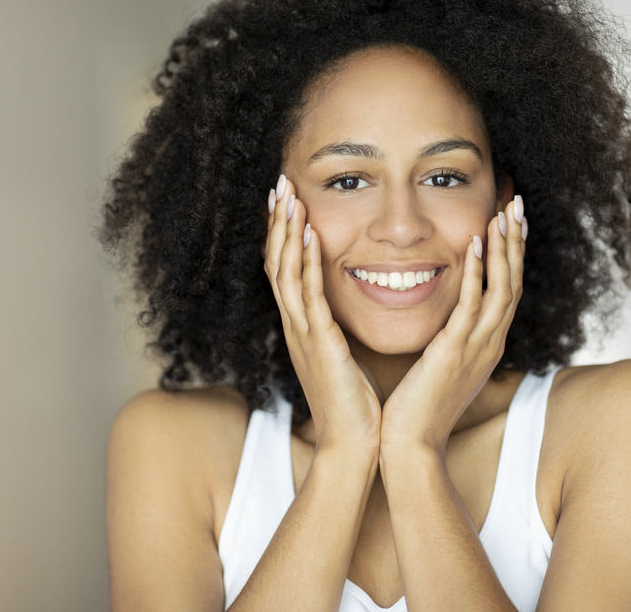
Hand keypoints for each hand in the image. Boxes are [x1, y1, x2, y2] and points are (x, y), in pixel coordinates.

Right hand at [264, 176, 381, 452]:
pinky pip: (308, 295)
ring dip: (286, 231)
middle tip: (278, 184)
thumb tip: (346, 313)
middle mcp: (295, 327)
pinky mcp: (320, 344)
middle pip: (276, 263)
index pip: (285, 272)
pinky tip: (308, 234)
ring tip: (287, 196)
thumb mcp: (343, 359)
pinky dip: (306, 262)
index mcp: (302, 329)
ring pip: (285, 272)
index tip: (285, 202)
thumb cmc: (354, 406)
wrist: (353, 446)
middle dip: (277, 222)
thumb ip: (339, 332)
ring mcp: (303, 334)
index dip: (282, 236)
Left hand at [380, 196, 526, 453]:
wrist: (410, 446)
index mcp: (485, 345)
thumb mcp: (440, 368)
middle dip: (515, 240)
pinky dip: (478, 272)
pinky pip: (473, 305)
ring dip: (504, 247)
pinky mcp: (455, 353)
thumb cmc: (418, 410)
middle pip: (513, 280)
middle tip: (515, 201)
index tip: (506, 219)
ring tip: (504, 210)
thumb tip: (442, 323)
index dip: (508, 252)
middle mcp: (489, 343)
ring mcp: (476, 348)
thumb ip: (447, 341)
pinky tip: (475, 243)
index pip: (505, 289)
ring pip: (502, 287)